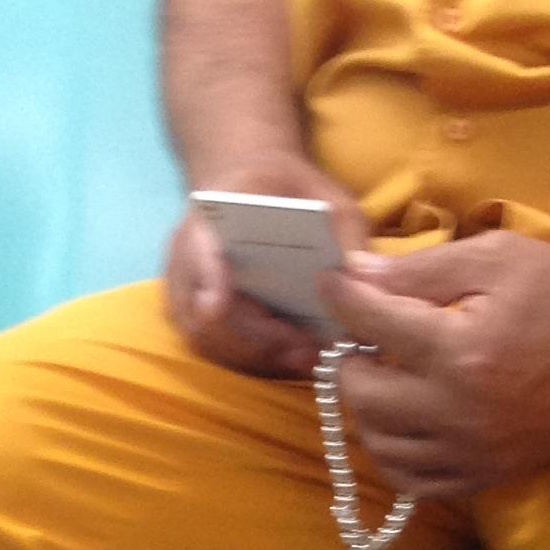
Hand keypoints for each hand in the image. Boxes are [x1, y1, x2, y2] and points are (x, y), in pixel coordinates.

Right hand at [164, 157, 369, 380]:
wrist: (254, 187)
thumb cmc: (289, 189)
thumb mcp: (326, 196)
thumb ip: (344, 230)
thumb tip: (360, 278)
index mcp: (211, 215)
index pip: (196, 249)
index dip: (205, 278)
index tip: (217, 306)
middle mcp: (189, 259)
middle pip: (203, 314)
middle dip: (254, 340)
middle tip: (306, 352)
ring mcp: (191, 295)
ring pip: (210, 342)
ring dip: (260, 358)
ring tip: (310, 359)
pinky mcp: (204, 323)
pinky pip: (222, 353)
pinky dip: (260, 362)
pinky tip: (299, 359)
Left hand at [318, 233, 549, 500]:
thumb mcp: (497, 258)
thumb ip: (422, 269)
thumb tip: (357, 274)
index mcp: (461, 351)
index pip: (371, 324)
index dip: (343, 296)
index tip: (334, 282)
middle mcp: (460, 411)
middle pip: (363, 395)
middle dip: (350, 360)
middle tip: (362, 338)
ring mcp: (473, 450)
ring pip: (381, 445)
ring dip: (366, 411)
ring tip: (381, 379)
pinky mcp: (487, 473)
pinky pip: (416, 482)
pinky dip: (395, 455)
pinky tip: (402, 423)